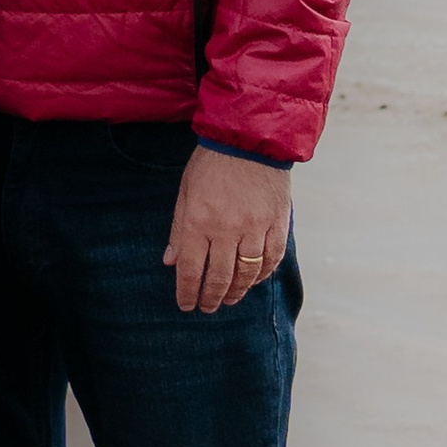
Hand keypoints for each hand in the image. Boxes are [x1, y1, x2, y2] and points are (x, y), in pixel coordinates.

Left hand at [164, 150, 291, 313]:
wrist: (249, 138)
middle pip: (219, 278)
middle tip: (207, 308)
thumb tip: (170, 261)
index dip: (187, 293)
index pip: (191, 270)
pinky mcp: (276, 224)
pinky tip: (253, 281)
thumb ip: (179, 229)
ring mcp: (255, 227)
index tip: (186, 305)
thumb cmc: (211, 164)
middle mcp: (227, 229)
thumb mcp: (185, 191)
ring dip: (236, 292)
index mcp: (199, 221)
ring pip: (246, 274)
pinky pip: (270, 259)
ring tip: (228, 299)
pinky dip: (261, 275)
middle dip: (210, 298)